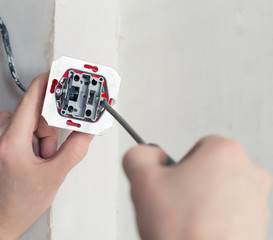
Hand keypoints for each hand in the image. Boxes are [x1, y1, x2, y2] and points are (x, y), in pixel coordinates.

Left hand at [0, 73, 93, 238]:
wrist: (3, 218)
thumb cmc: (20, 202)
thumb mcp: (55, 175)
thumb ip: (76, 148)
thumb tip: (89, 130)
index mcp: (11, 142)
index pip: (32, 98)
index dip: (49, 83)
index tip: (62, 73)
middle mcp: (0, 136)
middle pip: (34, 112)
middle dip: (49, 129)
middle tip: (49, 149)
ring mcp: (0, 138)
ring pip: (30, 121)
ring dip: (41, 136)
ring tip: (40, 158)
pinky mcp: (2, 141)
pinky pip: (23, 128)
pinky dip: (34, 139)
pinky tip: (34, 156)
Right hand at [123, 136, 271, 239]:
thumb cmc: (186, 231)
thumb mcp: (142, 181)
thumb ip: (139, 155)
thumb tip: (147, 154)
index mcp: (226, 152)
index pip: (198, 147)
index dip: (181, 167)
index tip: (174, 183)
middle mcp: (249, 171)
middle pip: (212, 169)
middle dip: (194, 183)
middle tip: (179, 204)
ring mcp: (258, 199)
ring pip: (223, 191)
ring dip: (207, 202)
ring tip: (191, 221)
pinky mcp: (260, 223)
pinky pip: (233, 212)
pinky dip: (219, 219)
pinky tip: (203, 231)